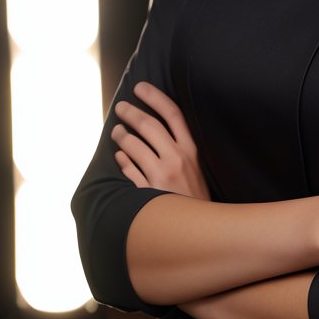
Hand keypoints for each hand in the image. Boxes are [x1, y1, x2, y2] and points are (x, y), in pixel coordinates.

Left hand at [111, 81, 212, 200]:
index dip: (155, 97)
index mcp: (191, 150)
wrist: (202, 230)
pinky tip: (119, 156)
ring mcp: (162, 177)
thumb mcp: (197, 168)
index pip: (173, 114)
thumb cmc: (196, 196)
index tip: (140, 87)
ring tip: (116, 132)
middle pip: (149, 126)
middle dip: (131, 112)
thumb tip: (156, 126)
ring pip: (134, 146)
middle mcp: (177, 160)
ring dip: (122, 135)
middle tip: (120, 107)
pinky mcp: (149, 193)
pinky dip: (123, 160)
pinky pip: (130, 171)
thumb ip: (181, 147)